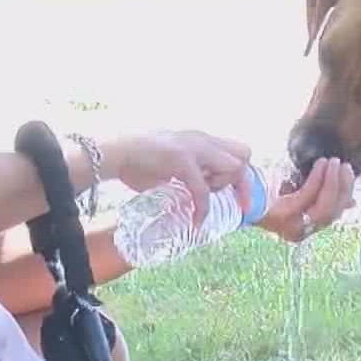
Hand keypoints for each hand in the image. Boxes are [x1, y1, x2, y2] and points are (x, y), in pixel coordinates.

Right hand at [105, 130, 252, 224]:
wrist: (115, 154)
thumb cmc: (138, 162)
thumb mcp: (172, 164)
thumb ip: (189, 173)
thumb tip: (196, 194)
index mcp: (200, 138)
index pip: (238, 149)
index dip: (242, 174)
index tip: (241, 198)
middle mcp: (201, 139)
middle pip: (245, 153)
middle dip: (243, 180)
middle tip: (236, 203)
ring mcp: (193, 147)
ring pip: (233, 167)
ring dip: (223, 187)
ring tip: (202, 199)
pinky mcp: (182, 160)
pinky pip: (204, 189)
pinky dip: (203, 208)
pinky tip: (197, 221)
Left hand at [257, 157, 357, 243]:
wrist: (233, 193)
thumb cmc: (263, 192)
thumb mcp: (297, 195)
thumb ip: (323, 199)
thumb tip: (352, 203)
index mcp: (304, 228)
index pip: (334, 215)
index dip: (345, 194)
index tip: (348, 173)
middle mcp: (299, 232)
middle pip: (333, 213)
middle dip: (342, 187)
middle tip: (342, 165)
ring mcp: (292, 226)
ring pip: (324, 206)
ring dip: (332, 182)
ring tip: (333, 162)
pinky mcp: (285, 216)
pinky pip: (309, 196)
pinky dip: (318, 179)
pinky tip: (321, 164)